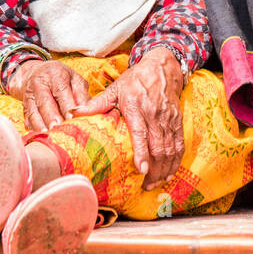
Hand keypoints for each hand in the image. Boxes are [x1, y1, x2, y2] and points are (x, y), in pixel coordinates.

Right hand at [6, 59, 88, 131]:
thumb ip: (81, 93)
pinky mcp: (24, 105)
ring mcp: (29, 95)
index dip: (66, 104)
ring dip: (40, 124)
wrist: (38, 73)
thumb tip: (85, 109)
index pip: (61, 90)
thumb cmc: (62, 78)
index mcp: (55, 75)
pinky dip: (33, 126)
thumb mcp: (75, 79)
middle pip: (44, 102)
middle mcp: (39, 84)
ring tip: (48, 133)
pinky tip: (40, 133)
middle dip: (51, 117)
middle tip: (58, 128)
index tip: (71, 117)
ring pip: (33, 111)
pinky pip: (26, 117)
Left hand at [72, 48, 185, 189]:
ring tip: (156, 183)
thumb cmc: (135, 80)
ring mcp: (168, 118)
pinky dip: (176, 160)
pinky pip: (179, 144)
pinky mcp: (177, 120)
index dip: (142, 152)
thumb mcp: (115, 88)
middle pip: (158, 146)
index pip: (141, 133)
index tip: (141, 170)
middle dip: (154, 169)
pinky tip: (170, 173)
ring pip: (170, 148)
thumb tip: (72, 112)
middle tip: (147, 186)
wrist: (162, 67)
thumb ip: (96, 103)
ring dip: (165, 168)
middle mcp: (155, 114)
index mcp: (136, 107)